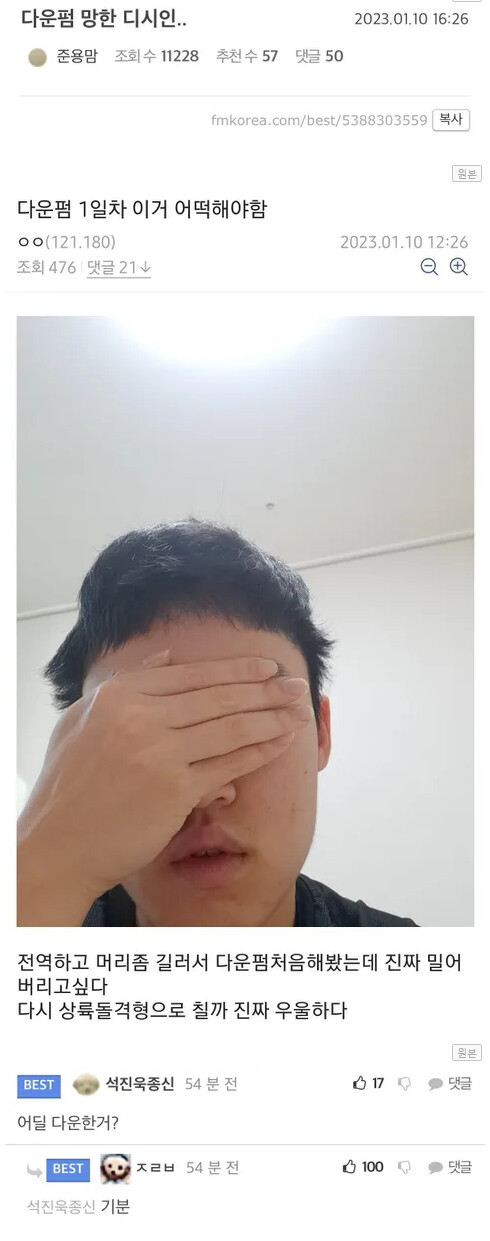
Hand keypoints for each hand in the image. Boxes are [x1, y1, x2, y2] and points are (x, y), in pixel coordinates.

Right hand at [17, 651, 311, 923]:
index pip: (190, 675)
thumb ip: (127, 683)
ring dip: (272, 717)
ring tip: (299, 711)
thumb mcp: (82, 719)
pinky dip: (260, 752)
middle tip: (297, 685)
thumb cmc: (68, 786)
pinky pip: (229, 764)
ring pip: (230, 728)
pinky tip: (281, 743)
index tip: (266, 668)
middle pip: (218, 697)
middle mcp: (140, 717)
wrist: (58, 844)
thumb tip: (171, 654)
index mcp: (118, 696)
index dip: (235, 670)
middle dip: (265, 690)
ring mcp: (159, 753)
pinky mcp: (175, 789)